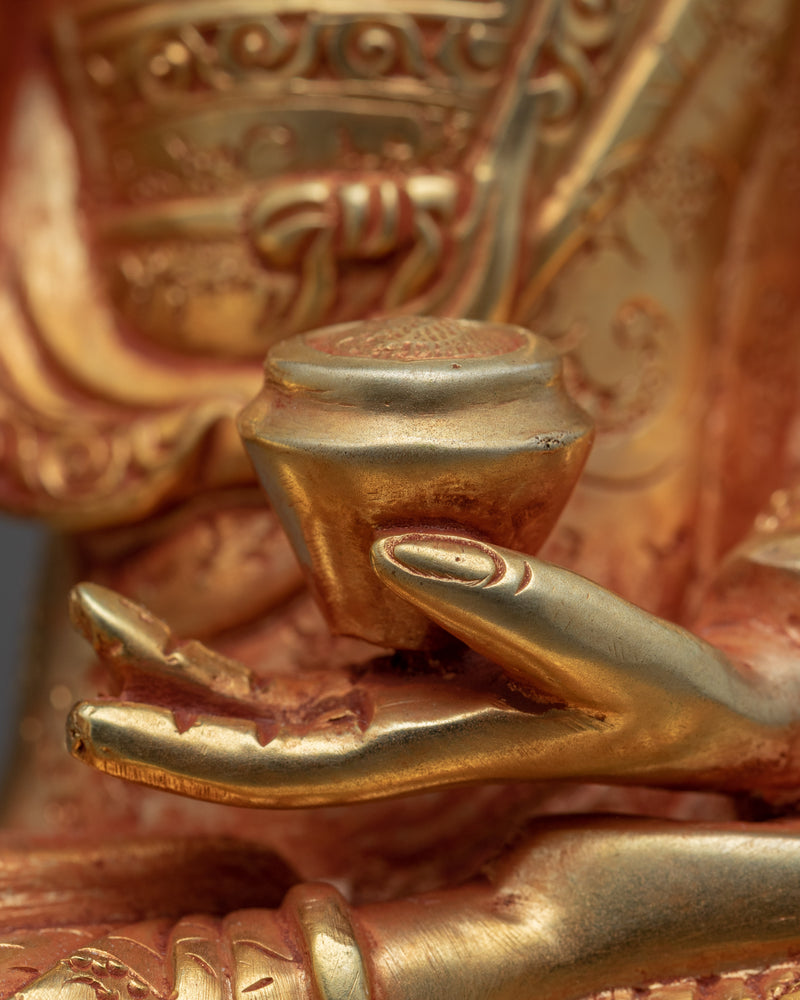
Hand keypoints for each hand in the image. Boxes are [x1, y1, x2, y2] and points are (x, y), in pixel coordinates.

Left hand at [66, 533, 798, 806]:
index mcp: (432, 749)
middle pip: (250, 736)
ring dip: (186, 662)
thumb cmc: (668, 695)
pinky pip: (314, 661)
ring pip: (267, 701)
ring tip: (110, 614)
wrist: (705, 712)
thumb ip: (518, 605)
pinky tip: (215, 616)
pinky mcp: (413, 665)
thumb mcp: (615, 657)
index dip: (183, 748)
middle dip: (158, 697)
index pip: (281, 768)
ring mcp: (397, 702)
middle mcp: (398, 735)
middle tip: (84, 630)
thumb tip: (403, 547)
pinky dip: (254, 643)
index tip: (92, 714)